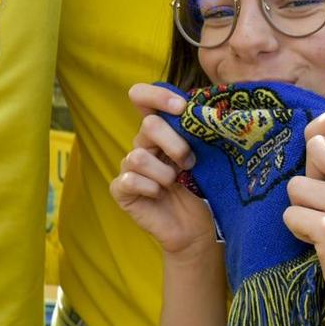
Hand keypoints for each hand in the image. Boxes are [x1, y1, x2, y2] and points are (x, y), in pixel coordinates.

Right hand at [111, 83, 218, 259]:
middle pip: (148, 125)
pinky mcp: (121, 189)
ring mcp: (129, 167)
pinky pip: (129, 180)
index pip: (142, 96)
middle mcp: (142, 144)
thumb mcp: (202, 156)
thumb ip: (195, 133)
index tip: (182, 107)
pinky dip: (149, 188)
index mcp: (160, 131)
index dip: (157, 95)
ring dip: (164, 173)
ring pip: (138, 156)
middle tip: (189, 162)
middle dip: (174, 144)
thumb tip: (202, 110)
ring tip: (176, 184)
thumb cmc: (202, 190)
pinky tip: (159, 196)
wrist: (197, 230)